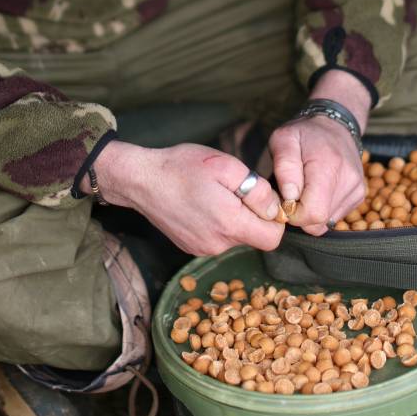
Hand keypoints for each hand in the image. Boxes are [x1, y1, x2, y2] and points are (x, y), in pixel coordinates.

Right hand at [88, 139, 285, 256]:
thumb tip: (275, 209)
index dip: (275, 218)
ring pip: (235, 237)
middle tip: (234, 189)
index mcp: (230, 224)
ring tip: (214, 193)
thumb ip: (257, 190)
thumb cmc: (182, 167)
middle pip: (254, 238)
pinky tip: (202, 203)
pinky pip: (216, 239)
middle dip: (253, 215)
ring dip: (234, 218)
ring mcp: (202, 249)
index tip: (262, 198)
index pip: (273, 239)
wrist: (141, 179)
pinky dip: (217, 223)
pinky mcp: (190, 247)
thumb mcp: (226, 166)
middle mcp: (218, 244)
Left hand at [269, 69, 370, 235]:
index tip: (284, 198)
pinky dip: (321, 208)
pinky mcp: (359, 195)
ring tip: (304, 188)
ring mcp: (357, 190)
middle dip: (299, 214)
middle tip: (291, 192)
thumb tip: (290, 199)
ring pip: (326, 223)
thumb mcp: (284, 140)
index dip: (293, 213)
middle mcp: (349, 181)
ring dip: (310, 211)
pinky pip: (334, 217)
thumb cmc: (304, 133)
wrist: (335, 124)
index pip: (313, 213)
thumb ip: (284, 168)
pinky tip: (317, 189)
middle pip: (319, 222)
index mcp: (329, 167)